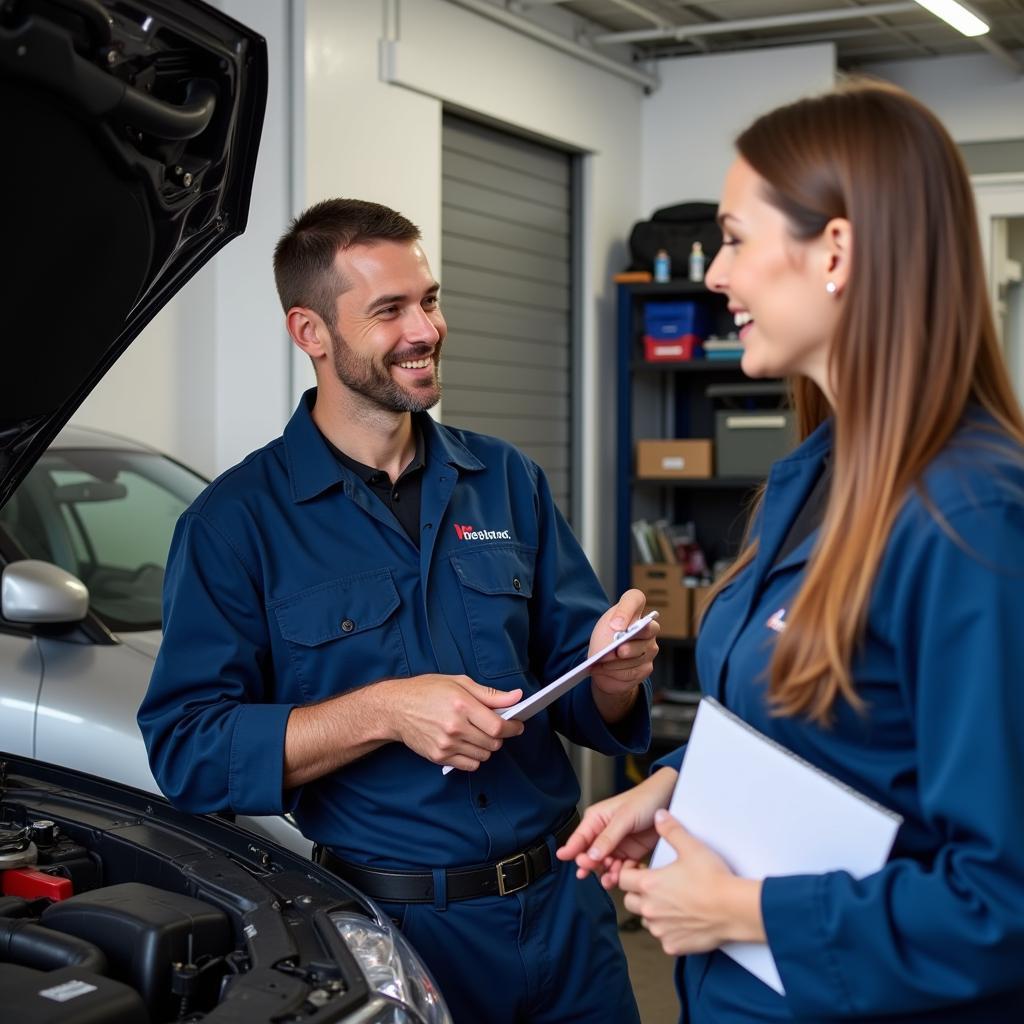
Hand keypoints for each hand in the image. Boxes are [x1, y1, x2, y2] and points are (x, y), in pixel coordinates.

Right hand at [382, 675, 524, 771]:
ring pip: (483, 756)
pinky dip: (474, 758)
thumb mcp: (459, 682)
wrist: (395, 708)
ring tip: (476, 733)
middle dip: (500, 736)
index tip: (517, 725)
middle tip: (494, 727)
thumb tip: (517, 697)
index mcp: (462, 705)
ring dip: (486, 747)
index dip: (513, 728)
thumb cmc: (427, 691)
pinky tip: (466, 744)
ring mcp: (446, 744)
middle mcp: (455, 727)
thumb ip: (490, 694)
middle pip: (493, 744)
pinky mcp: (439, 757)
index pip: (498, 726)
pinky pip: (469, 765)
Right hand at [555, 767, 676, 887]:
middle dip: (591, 866)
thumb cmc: (645, 800)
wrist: (670, 801)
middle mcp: (604, 833)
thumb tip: (590, 855)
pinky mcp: (630, 854)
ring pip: (605, 866)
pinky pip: (621, 869)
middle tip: (592, 872)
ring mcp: (617, 845)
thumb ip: (607, 838)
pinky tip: (623, 878)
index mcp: (596, 819)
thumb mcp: (624, 818)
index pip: (579, 838)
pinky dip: (621, 875)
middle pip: (590, 856)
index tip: (564, 860)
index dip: (571, 850)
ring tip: (611, 879)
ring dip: (606, 874)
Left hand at [588, 590, 658, 717]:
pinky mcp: (646, 668)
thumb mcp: (604, 627)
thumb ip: (613, 625)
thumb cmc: (605, 639)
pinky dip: (615, 672)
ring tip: (600, 663)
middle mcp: (648, 628)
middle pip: (646, 631)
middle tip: (616, 651)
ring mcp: (650, 648)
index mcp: (634, 610)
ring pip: (638, 656)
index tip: (616, 624)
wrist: (602, 664)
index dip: (626, 609)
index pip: (635, 598)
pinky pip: (633, 672)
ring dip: (617, 661)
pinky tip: (603, 670)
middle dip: (629, 643)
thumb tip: (619, 629)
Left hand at [618, 810, 764, 955]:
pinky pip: (663, 937)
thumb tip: (658, 815)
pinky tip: (683, 920)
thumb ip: (670, 829)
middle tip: (656, 885)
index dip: (629, 872)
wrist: (734, 908)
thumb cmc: (712, 877)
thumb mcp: (690, 846)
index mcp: (648, 885)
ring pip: (646, 920)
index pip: (622, 878)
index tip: (641, 869)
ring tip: (670, 902)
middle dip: (638, 893)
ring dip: (652, 912)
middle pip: (630, 901)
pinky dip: (669, 930)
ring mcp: (661, 930)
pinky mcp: (674, 945)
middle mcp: (650, 909)